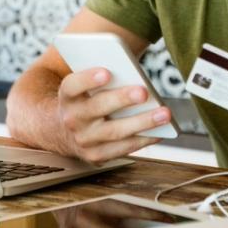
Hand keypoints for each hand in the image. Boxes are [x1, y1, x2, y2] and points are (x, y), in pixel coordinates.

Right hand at [55, 68, 170, 163]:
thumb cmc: (86, 100)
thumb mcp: (84, 87)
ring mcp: (83, 140)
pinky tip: (160, 131)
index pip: (73, 85)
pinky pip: (122, 148)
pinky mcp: (96, 155)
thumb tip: (134, 76)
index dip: (88, 79)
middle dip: (122, 99)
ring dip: (142, 122)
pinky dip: (143, 140)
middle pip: (97, 108)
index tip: (107, 72)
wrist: (64, 132)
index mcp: (68, 96)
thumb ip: (102, 79)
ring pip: (114, 131)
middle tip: (143, 92)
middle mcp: (72, 118)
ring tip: (164, 114)